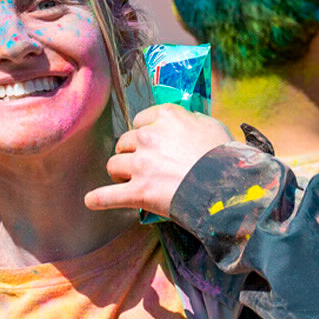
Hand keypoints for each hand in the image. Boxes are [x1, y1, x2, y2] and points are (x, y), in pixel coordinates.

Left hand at [85, 104, 234, 218]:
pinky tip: (91, 201)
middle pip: (125, 142)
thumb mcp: (213, 126)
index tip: (151, 142)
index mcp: (166, 117)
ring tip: (124, 180)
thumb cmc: (225, 156)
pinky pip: (107, 196)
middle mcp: (149, 137)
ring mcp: (141, 165)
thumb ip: (192, 120)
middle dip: (130, 153)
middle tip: (140, 165)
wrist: (227, 186)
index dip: (145, 132)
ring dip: (118, 172)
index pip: (142, 120)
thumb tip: (184, 120)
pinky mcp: (138, 191)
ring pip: (114, 165)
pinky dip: (99, 199)